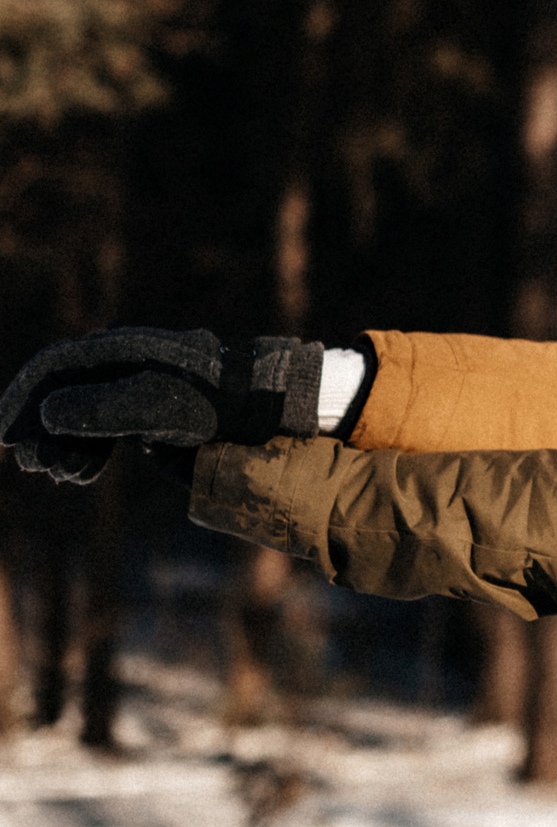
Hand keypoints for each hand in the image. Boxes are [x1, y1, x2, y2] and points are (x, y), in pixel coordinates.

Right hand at [0, 328, 323, 482]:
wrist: (261, 406)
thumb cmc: (215, 402)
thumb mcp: (158, 408)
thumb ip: (103, 409)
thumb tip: (49, 413)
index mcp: (120, 350)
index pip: (53, 367)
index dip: (22, 399)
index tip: (4, 435)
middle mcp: (122, 361)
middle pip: (62, 392)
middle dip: (42, 432)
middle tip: (36, 467)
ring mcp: (134, 382)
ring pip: (80, 412)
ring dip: (63, 445)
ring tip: (63, 476)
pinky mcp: (148, 404)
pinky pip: (103, 425)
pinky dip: (88, 448)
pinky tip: (83, 474)